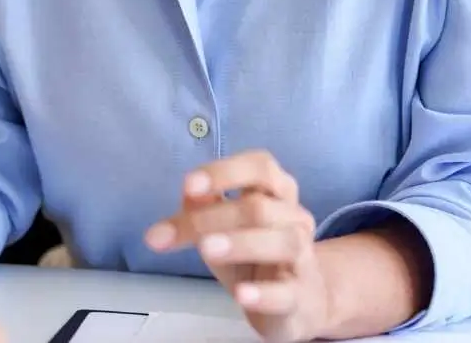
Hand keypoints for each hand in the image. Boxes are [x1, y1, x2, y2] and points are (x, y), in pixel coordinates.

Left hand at [144, 151, 330, 342]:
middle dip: (210, 218)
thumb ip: (204, 208)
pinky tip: (241, 294)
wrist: (299, 304)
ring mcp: (303, 258)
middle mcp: (295, 219)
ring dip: (241, 243)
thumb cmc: (254, 258)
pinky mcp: (301, 297)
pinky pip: (287, 292)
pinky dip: (263, 293)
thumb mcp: (222, 230)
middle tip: (168, 235)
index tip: (189, 185)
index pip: (260, 167)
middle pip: (259, 207)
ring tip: (206, 249)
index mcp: (278, 193)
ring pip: (282, 242)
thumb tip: (189, 191)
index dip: (225, 172)